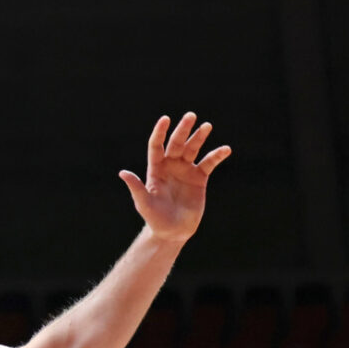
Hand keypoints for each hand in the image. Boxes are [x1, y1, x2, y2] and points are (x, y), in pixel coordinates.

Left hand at [120, 112, 228, 244]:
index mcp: (156, 169)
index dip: (160, 132)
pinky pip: (208, 163)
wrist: (173, 232)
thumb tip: (122, 173)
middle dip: (183, 130)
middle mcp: (170, 166)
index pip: (156, 146)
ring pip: (193, 149)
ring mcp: (185, 171)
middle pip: (176, 143)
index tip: (165, 119)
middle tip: (190, 115)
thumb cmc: (155, 219)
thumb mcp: (144, 203)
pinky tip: (226, 149)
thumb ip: (136, 187)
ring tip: (207, 126)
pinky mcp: (199, 179)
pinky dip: (216, 156)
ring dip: (199, 137)